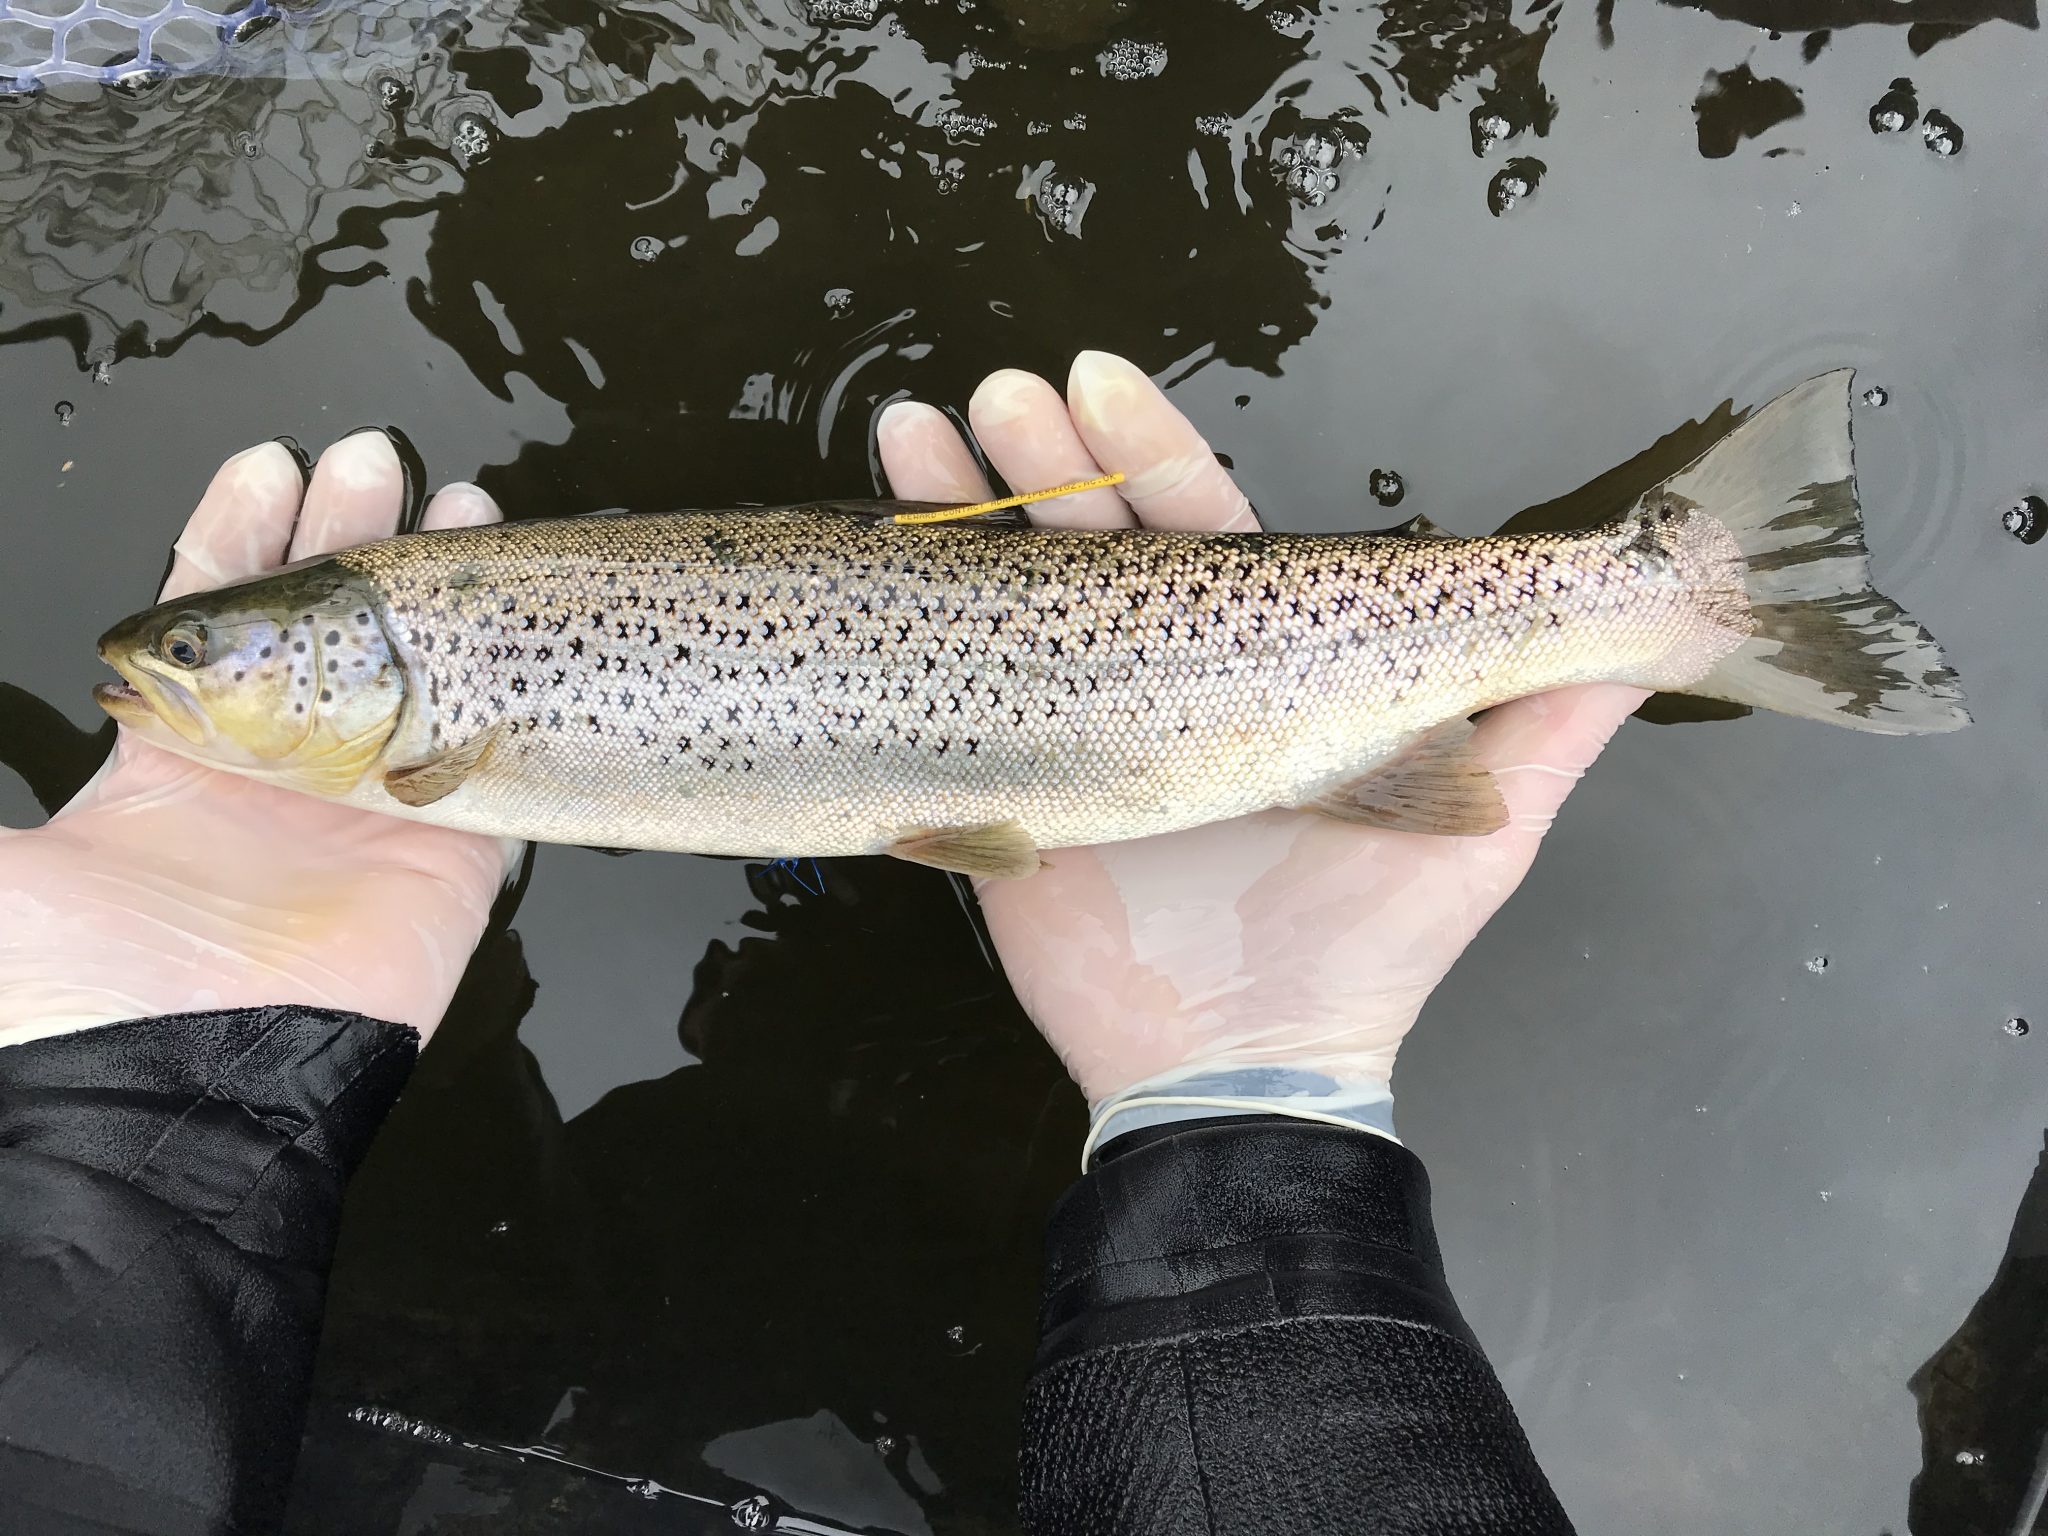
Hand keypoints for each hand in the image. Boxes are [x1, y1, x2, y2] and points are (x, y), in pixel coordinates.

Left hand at [0, 434, 516, 1047]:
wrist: (184, 1095)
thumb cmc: (70, 990)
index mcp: (174, 758)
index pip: (214, 616)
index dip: (238, 535)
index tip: (266, 466)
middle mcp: (276, 770)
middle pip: (327, 623)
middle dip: (347, 532)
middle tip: (371, 458)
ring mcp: (365, 807)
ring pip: (416, 668)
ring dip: (439, 587)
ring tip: (462, 503)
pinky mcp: (443, 851)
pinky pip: (486, 750)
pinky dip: (509, 681)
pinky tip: (520, 609)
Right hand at [878, 352, 1647, 1119]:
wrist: (1239, 1076)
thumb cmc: (1366, 949)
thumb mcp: (1481, 822)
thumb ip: (1551, 707)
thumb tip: (1679, 602)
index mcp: (1256, 664)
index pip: (1202, 530)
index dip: (1150, 457)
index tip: (1099, 387)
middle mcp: (1159, 680)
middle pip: (1092, 544)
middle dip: (1042, 465)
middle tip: (998, 399)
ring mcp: (1074, 729)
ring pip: (1012, 599)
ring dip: (962, 514)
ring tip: (909, 437)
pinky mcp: (1011, 794)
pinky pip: (953, 698)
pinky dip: (917, 623)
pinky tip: (876, 549)